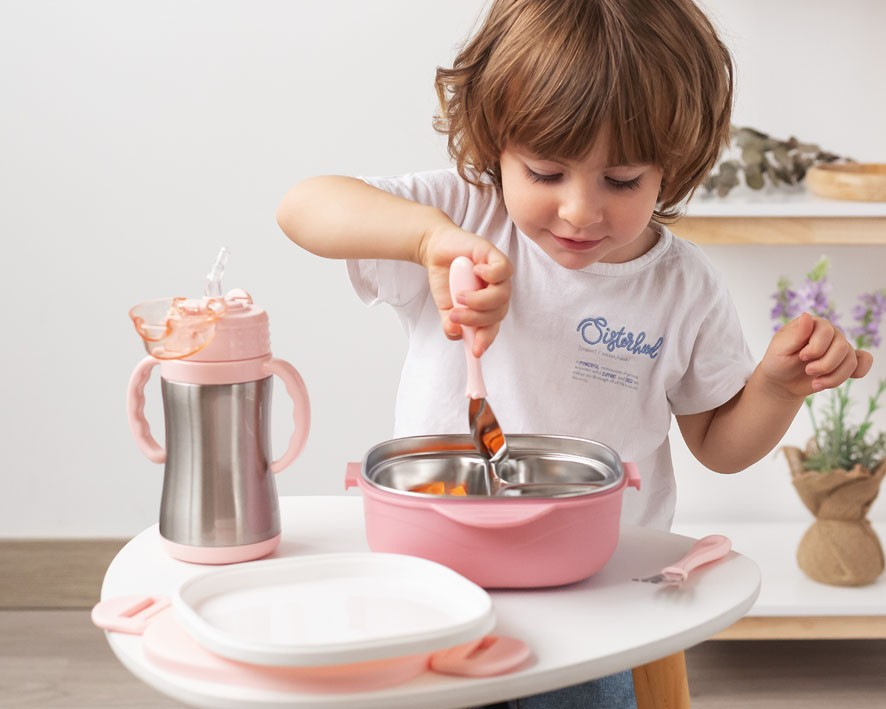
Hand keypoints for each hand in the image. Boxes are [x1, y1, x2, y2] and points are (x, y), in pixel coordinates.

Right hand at [419, 222, 511, 355]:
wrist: (436, 250)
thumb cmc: (445, 279)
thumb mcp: (445, 307)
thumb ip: (451, 323)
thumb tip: (456, 335)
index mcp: (488, 308)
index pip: (492, 327)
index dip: (485, 340)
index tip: (474, 352)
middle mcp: (497, 293)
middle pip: (498, 313)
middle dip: (476, 319)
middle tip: (456, 315)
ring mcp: (499, 276)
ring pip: (501, 296)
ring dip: (479, 300)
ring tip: (460, 296)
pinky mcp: (496, 257)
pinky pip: (502, 271)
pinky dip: (488, 274)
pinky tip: (475, 270)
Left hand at [760, 312, 872, 397]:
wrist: (781, 381)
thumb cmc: (778, 362)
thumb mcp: (781, 349)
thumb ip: (796, 334)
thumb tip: (807, 315)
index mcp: (813, 324)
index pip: (826, 331)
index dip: (816, 347)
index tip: (801, 357)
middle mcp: (830, 333)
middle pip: (841, 347)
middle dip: (825, 364)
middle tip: (808, 371)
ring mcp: (839, 347)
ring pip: (851, 360)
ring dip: (834, 377)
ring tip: (816, 383)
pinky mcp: (845, 362)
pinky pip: (863, 362)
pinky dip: (859, 371)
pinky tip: (850, 378)